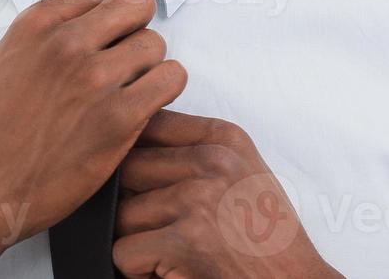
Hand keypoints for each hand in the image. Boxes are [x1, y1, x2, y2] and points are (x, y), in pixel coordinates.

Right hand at [0, 0, 186, 278]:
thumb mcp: (5, 61)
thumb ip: (46, 36)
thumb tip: (85, 24)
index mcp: (37, 24)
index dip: (113, 12)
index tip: (112, 31)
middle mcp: (67, 43)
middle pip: (136, 5)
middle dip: (137, 29)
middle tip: (128, 56)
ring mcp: (95, 78)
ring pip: (156, 44)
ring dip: (149, 65)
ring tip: (130, 88)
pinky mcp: (120, 117)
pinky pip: (170, 79)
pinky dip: (164, 89)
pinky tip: (144, 105)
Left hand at [113, 110, 341, 278]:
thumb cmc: (266, 239)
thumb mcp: (241, 173)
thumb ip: (195, 150)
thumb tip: (128, 141)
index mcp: (225, 138)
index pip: (149, 124)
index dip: (134, 155)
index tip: (148, 183)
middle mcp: (214, 161)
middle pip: (128, 168)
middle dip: (132, 202)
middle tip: (161, 227)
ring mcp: (199, 198)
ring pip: (121, 213)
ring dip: (137, 241)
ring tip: (174, 251)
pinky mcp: (188, 240)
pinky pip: (124, 252)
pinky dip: (138, 271)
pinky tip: (171, 271)